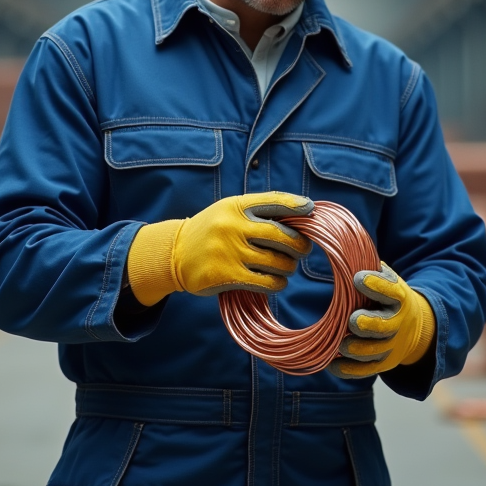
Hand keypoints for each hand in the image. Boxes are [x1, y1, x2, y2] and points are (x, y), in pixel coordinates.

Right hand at [126, 192, 313, 305]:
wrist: (175, 253)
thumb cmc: (212, 231)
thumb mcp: (230, 211)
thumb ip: (259, 212)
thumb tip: (303, 212)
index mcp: (236, 206)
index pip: (273, 202)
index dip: (296, 206)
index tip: (310, 210)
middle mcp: (233, 226)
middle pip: (283, 236)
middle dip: (299, 246)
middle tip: (302, 251)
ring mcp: (229, 251)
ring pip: (278, 262)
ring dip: (288, 268)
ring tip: (285, 268)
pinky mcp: (227, 275)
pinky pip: (266, 282)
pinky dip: (277, 283)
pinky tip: (275, 281)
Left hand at [328, 263, 435, 378]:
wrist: (413, 325)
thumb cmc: (388, 296)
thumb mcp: (387, 278)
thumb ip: (371, 268)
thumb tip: (343, 246)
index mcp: (399, 297)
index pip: (391, 291)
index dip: (376, 285)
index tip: (357, 278)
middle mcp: (396, 323)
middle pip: (384, 327)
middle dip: (369, 324)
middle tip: (354, 320)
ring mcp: (390, 345)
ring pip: (374, 352)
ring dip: (357, 349)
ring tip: (342, 345)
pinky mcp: (381, 363)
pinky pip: (365, 370)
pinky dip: (348, 370)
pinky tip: (331, 364)